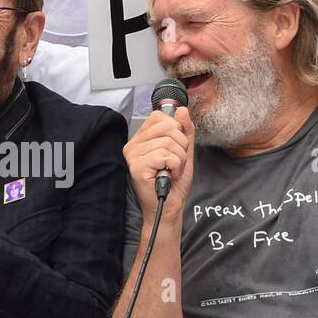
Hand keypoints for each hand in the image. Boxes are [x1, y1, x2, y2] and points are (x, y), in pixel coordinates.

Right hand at [124, 107, 194, 221]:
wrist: (170, 207)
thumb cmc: (173, 183)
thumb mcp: (184, 151)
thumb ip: (184, 131)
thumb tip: (182, 110)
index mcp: (142, 138)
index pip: (160, 117)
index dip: (176, 130)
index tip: (177, 148)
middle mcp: (134, 144)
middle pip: (167, 126)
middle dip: (181, 145)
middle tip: (177, 162)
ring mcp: (133, 155)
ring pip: (168, 142)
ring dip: (180, 159)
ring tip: (173, 171)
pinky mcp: (136, 166)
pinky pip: (164, 155)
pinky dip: (175, 166)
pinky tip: (169, 176)